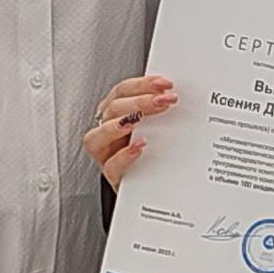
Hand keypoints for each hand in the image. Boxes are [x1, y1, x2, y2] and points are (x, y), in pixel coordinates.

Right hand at [83, 74, 176, 189]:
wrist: (155, 188)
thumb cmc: (155, 156)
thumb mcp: (159, 129)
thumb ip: (161, 112)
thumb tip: (176, 95)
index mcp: (116, 115)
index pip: (122, 92)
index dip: (142, 84)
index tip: (164, 84)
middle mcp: (108, 133)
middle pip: (113, 109)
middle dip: (139, 101)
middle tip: (165, 100)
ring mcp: (106, 155)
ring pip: (97, 136)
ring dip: (118, 124)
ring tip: (139, 118)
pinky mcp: (113, 177)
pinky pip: (111, 166)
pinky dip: (124, 155)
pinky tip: (139, 147)